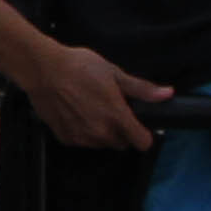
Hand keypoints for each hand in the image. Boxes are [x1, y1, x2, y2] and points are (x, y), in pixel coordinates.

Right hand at [9, 36, 163, 154]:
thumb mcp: (114, 73)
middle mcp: (100, 133)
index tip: (139, 125)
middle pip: (121, 143)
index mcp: (117, 117)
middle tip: (112, 110)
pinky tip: (76, 113)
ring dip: (102, 133)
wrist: (43, 70)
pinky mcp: (66, 138)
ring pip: (102, 144)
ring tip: (92, 109)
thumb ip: (141, 89)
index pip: (142, 143)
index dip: (144, 134)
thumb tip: (167, 94)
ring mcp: (82, 138)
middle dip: (121, 131)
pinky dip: (83, 132)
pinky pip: (82, 142)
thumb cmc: (79, 67)